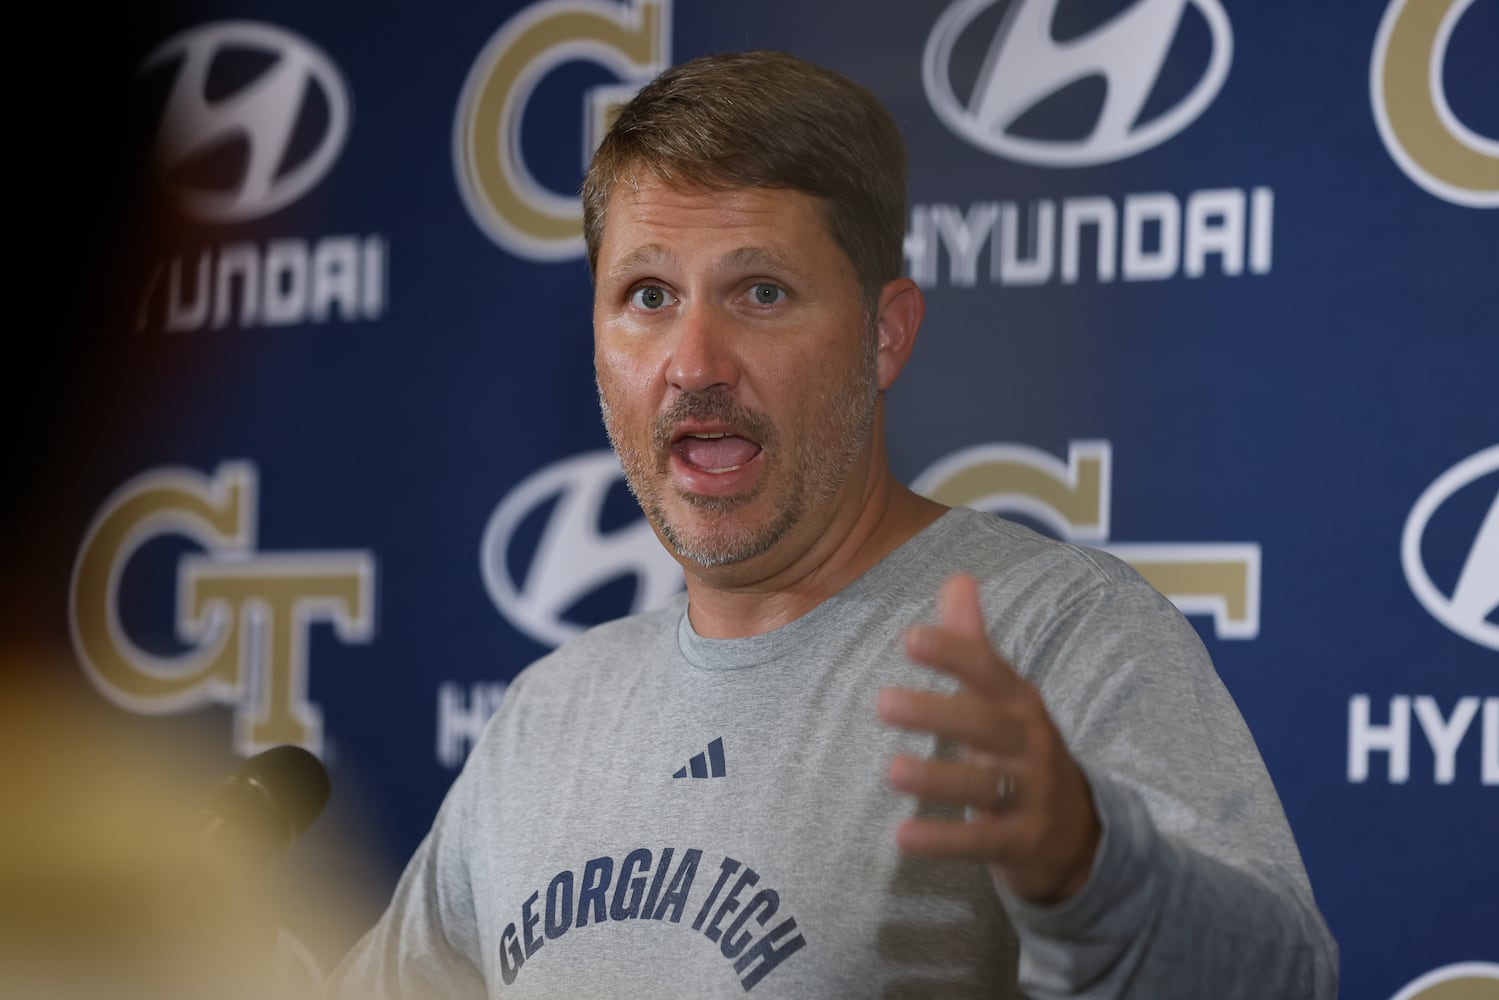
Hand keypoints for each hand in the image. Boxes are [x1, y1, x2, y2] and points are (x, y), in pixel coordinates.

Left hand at [876, 574, 1100, 904]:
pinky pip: (983, 842)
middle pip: (986, 726)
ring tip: (891, 771)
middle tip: (882, 702)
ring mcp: (1032, 796)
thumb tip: (958, 578)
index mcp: (1021, 703)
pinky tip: (902, 837)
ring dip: (938, 778)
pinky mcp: (1023, 842)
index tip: (910, 638)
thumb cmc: (1021, 751)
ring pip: (986, 784)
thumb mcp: (1005, 698)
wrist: (1079, 835)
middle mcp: (1030, 745)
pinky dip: (945, 841)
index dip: (955, 654)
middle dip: (938, 713)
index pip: (991, 672)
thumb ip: (975, 644)